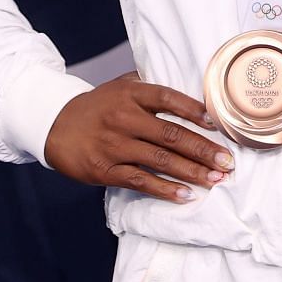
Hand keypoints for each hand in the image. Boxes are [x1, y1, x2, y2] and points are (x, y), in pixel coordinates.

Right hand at [45, 71, 234, 202]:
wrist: (54, 124)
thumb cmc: (97, 106)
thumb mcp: (120, 86)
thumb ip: (149, 87)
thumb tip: (190, 94)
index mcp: (130, 94)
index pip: (168, 99)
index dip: (194, 111)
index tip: (217, 124)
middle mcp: (123, 118)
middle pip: (171, 134)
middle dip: (203, 149)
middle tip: (227, 162)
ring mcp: (114, 145)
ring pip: (160, 160)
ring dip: (192, 172)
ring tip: (215, 179)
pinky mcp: (105, 170)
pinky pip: (141, 181)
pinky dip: (165, 189)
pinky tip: (186, 195)